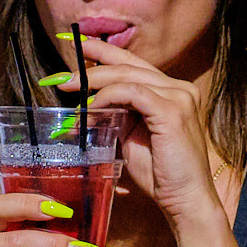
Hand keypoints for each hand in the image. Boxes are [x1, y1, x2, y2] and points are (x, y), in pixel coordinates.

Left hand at [49, 35, 221, 229]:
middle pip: (128, 64)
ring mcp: (179, 97)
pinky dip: (107, 97)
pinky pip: (131, 92)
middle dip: (90, 64)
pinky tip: (91, 109)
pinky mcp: (172, 111)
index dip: (104, 52)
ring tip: (68, 89)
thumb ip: (118, 116)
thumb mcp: (133, 137)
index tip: (75, 45)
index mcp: (172, 92)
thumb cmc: (161, 174)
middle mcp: (179, 88)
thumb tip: (88, 106)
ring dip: (92, 82)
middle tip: (61, 75)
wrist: (186, 200)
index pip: (134, 63)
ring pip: (127, 75)